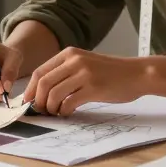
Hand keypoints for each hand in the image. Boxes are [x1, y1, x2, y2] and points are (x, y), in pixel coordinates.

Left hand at [23, 47, 147, 115]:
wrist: (136, 74)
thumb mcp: (85, 64)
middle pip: (43, 84)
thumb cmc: (110, 73)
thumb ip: (65, 72)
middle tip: (41, 112)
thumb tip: (42, 92)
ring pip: (53, 94)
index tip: (28, 103)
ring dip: (50, 108)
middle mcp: (74, 61)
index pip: (40, 72)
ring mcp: (84, 73)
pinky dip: (64, 111)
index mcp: (69, 54)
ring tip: (56, 113)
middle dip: (38, 101)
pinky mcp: (93, 88)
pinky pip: (69, 102)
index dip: (30, 90)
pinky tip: (68, 113)